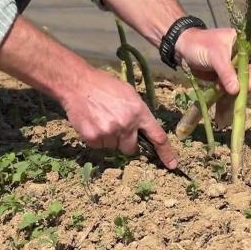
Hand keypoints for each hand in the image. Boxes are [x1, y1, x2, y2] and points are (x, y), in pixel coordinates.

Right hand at [61, 68, 177, 167]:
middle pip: (131, 149)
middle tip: (116, 127)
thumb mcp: (129, 94)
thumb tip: (144, 130)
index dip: (166, 153)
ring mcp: (109, 132)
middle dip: (125, 142)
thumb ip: (139, 113)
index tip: (172, 165)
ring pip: (113, 148)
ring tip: (101, 120)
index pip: (158, 137)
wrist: (78, 84)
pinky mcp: (93, 138)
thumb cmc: (105, 86)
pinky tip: (92, 123)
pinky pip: (98, 147)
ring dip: (109, 139)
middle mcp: (126, 124)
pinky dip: (96, 139)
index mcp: (139, 112)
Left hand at [175, 27, 250, 124]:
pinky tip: (222, 116)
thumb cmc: (200, 45)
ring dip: (236, 96)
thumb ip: (226, 72)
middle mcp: (244, 58)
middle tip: (235, 94)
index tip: (246, 85)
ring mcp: (235, 70)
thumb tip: (237, 90)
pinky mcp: (226, 81)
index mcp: (246, 46)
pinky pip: (231, 93)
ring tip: (223, 100)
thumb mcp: (215, 56)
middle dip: (245, 86)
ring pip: (243, 86)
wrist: (183, 48)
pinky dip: (227, 102)